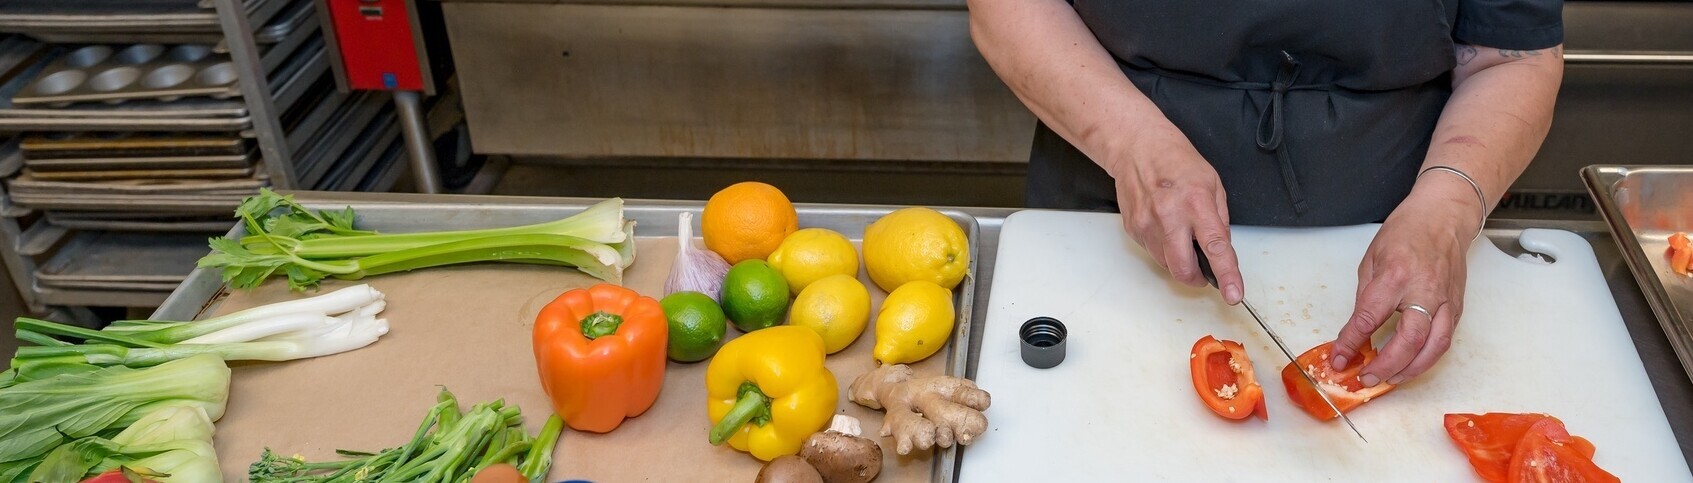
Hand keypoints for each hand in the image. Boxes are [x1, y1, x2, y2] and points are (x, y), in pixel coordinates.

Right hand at [1105, 126, 1243, 303]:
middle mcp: (1169, 216)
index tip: (1233, 294)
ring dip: (1179, 260)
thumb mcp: (1212, 183)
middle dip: (1197, 278)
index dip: (1226, 275)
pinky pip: (1152, 252)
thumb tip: (1221, 249)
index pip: (1215, 247)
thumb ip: (1219, 219)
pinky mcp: (1133, 229)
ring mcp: (1147, 225)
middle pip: (1183, 268)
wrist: (1137, 148)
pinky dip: (1163, 249)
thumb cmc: (1176, 161)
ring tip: (1180, 234)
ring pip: (1166, 264)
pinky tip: (1164, 226)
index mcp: (1196, 203)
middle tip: (1204, 274)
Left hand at [1330, 178, 1482, 385]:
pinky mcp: (1458, 306)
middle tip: (1366, 379)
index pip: (1370, 318)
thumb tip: (1358, 329)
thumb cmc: (1407, 231)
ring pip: (1434, 347)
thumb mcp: (1372, 258)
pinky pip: (1445, 340)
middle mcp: (1425, 291)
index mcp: (1396, 275)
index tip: (1339, 359)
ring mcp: (1446, 300)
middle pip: (1409, 340)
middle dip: (1386, 366)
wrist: (1444, 217)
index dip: (1352, 343)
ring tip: (1389, 380)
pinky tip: (1411, 365)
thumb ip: (1366, 296)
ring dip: (1411, 370)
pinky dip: (1427, 358)